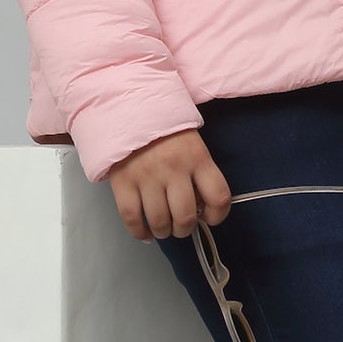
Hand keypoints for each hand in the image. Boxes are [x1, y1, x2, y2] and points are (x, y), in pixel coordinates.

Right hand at [107, 127, 232, 242]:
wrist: (128, 108)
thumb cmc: (165, 129)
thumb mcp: (192, 144)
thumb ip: (199, 173)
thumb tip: (201, 209)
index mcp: (197, 157)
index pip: (219, 196)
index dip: (218, 215)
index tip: (210, 218)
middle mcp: (174, 169)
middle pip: (186, 216)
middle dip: (185, 228)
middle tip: (181, 225)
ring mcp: (147, 177)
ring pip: (160, 221)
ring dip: (164, 232)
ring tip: (163, 228)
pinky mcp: (123, 182)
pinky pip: (132, 218)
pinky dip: (139, 232)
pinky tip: (144, 233)